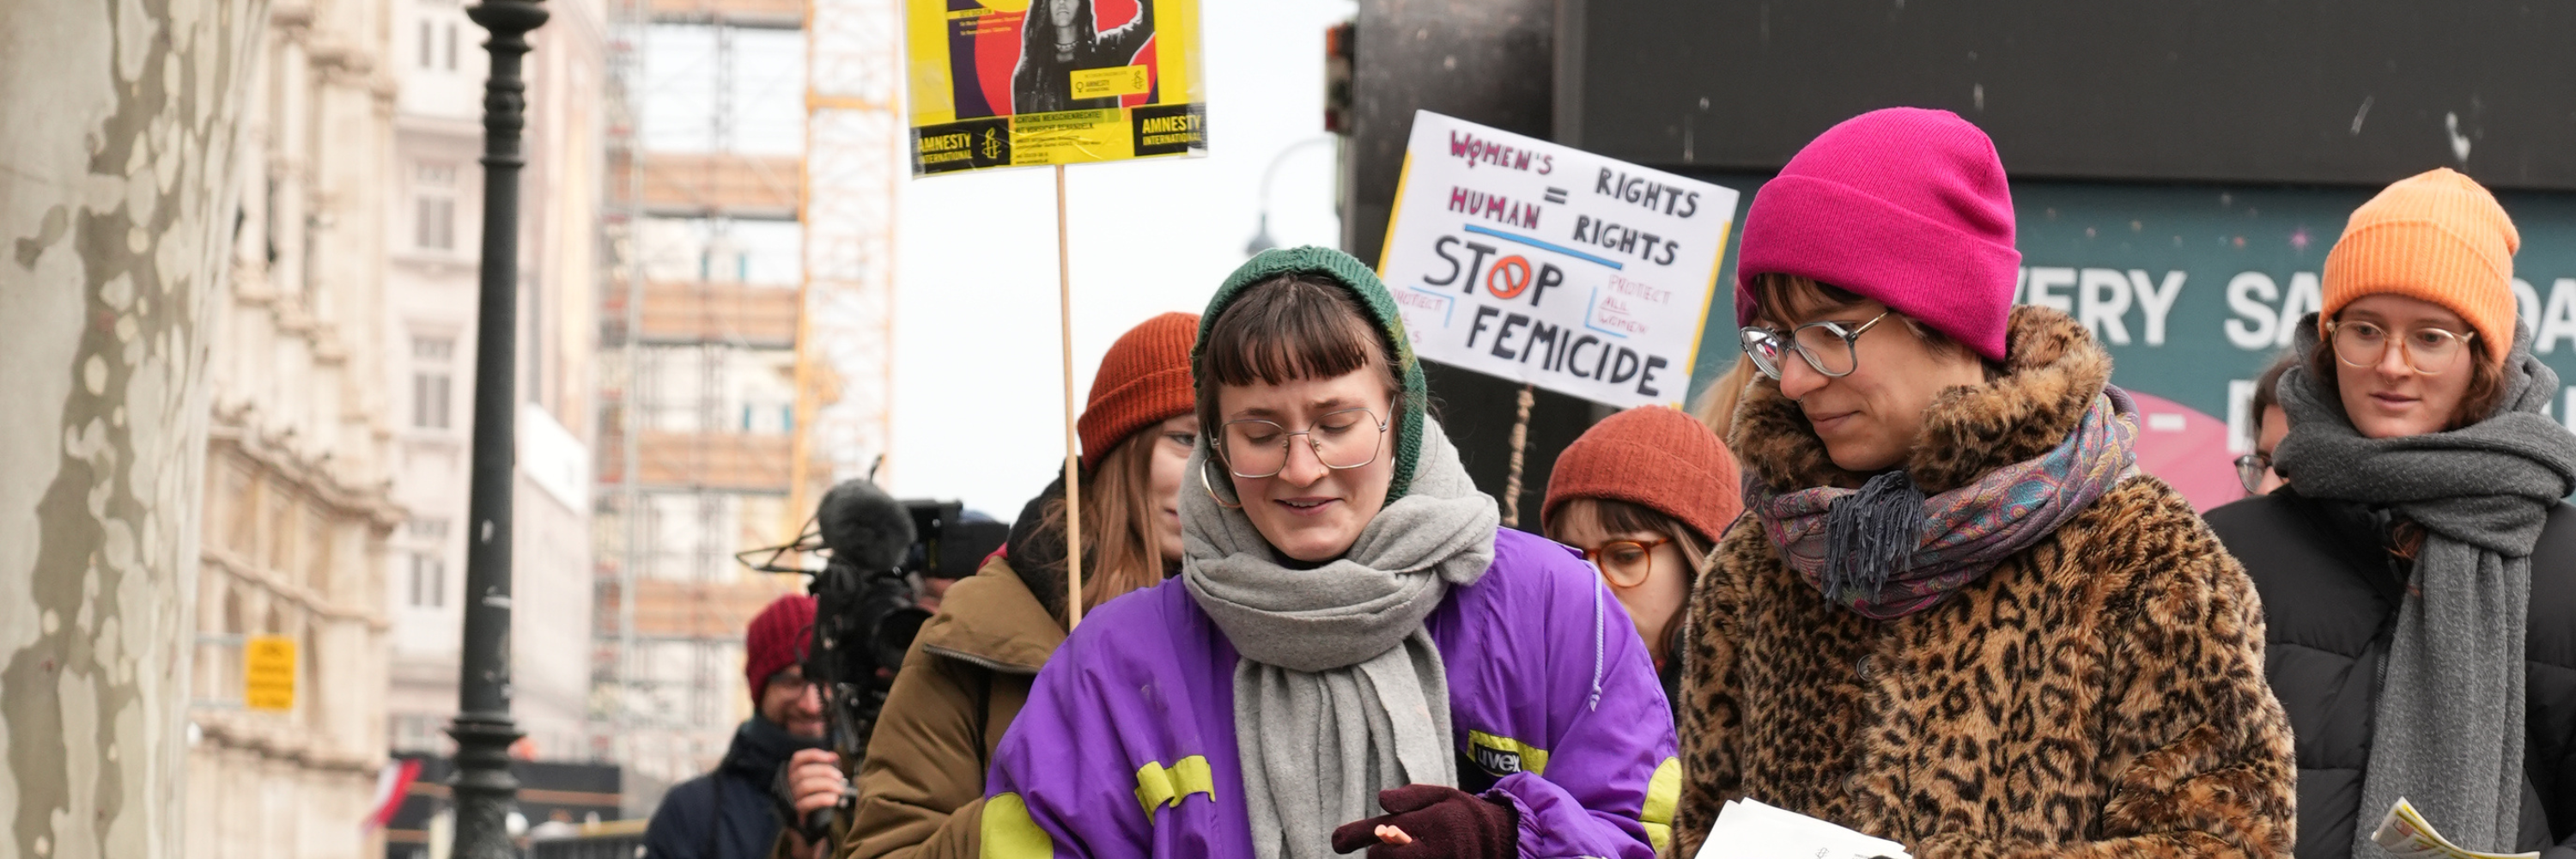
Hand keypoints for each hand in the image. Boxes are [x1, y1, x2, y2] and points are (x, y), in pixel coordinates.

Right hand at [781, 749, 846, 858]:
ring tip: (840, 790)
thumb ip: (823, 773)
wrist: (809, 834)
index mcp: (792, 777)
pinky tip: (834, 800)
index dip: (815, 755)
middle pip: (803, 772)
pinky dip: (822, 799)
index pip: (797, 759)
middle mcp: (787, 787)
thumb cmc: (816, 808)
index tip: (833, 757)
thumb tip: (834, 757)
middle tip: (840, 778)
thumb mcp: (819, 787)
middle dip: (825, 772)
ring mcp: (789, 801)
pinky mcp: (793, 814)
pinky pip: (806, 803)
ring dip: (826, 785)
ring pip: (804, 786)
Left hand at [1329, 785, 1515, 858]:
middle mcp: (1433, 851)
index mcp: (1430, 824)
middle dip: (1375, 854)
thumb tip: (1381, 800)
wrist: (1503, 840)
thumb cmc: (1464, 813)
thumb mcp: (1441, 795)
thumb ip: (1410, 797)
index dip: (1354, 838)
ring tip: (1401, 851)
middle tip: (1380, 848)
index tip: (1337, 842)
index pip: (1382, 835)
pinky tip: (1411, 857)